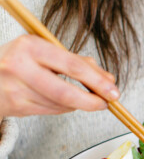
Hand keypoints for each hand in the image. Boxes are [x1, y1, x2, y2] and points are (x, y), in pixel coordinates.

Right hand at [0, 35, 118, 117]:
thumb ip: (76, 62)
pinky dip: (64, 108)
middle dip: (92, 100)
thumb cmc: (20, 60)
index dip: (97, 81)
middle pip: (66, 92)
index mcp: (30, 47)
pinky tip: (62, 101)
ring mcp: (16, 89)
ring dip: (78, 104)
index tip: (113, 89)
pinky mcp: (16, 106)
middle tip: (107, 103)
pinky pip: (51, 111)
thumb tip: (108, 78)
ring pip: (60, 104)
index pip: (72, 66)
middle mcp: (19, 67)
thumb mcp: (44, 51)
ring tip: (82, 97)